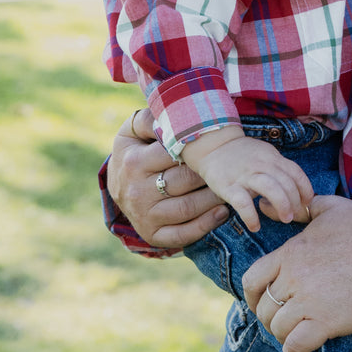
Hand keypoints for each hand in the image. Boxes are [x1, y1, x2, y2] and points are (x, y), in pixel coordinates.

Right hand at [107, 107, 228, 250]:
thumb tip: (166, 116)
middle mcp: (137, 191)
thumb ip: (147, 120)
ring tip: (233, 188)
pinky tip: (222, 213)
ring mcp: (145, 216)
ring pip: (188, 208)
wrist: (116, 187)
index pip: (173, 154)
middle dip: (212, 174)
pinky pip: (182, 234)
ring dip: (214, 199)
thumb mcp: (131, 132)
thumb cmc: (133, 153)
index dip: (198, 149)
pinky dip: (205, 225)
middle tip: (235, 168)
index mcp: (133, 162)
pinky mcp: (152, 235)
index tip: (218, 144)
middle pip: (185, 181)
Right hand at [182, 128, 314, 230]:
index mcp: (272, 157)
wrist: (213, 145)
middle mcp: (261, 164)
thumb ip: (279, 168)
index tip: (307, 201)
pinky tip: (256, 226)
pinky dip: (251, 217)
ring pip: (271, 188)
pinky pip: (243, 203)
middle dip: (295, 201)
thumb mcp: (265, 154)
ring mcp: (245, 175)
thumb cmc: (243, 154)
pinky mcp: (228, 186)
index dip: (305, 188)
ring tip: (285, 219)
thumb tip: (296, 189)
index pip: (295, 172)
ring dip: (281, 205)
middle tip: (295, 215)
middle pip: (286, 182)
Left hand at [242, 195, 351, 351]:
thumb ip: (303, 207)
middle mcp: (292, 279)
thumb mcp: (332, 208)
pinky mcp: (326, 322)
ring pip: (277, 328)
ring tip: (295, 334)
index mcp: (290, 253)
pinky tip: (299, 349)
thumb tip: (269, 206)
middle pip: (265, 308)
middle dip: (271, 317)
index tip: (260, 301)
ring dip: (283, 334)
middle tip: (285, 320)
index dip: (252, 296)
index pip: (252, 280)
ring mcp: (308, 302)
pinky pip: (296, 345)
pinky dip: (294, 351)